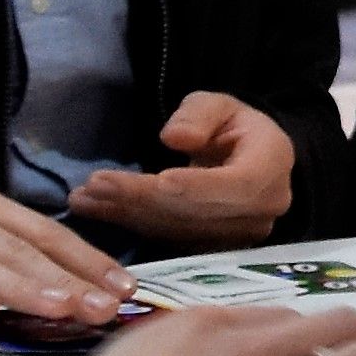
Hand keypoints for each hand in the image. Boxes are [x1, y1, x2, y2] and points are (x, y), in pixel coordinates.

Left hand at [70, 95, 294, 248]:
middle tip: (95, 185)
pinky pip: (166, 238)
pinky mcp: (210, 250)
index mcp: (271, 170)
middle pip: (196, 212)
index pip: (234, 186)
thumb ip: (199, 115)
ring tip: (84, 197)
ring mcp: (236, 239)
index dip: (193, 187)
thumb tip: (175, 138)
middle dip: (142, 199)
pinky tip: (95, 211)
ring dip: (127, 214)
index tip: (154, 181)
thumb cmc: (234, 127)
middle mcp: (259, 214)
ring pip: (176, 229)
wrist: (250, 161)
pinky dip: (129, 224)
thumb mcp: (220, 105)